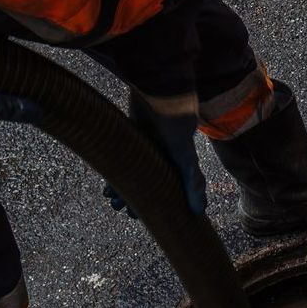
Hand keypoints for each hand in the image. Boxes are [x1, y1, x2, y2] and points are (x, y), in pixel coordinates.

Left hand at [103, 93, 207, 218]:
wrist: (160, 89)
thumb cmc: (176, 124)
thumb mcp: (186, 156)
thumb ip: (192, 182)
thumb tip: (200, 211)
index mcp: (176, 166)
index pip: (167, 192)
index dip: (155, 207)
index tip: (141, 218)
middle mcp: (162, 158)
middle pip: (147, 184)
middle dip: (134, 198)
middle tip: (120, 209)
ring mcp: (147, 147)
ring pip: (133, 173)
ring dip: (122, 186)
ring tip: (110, 199)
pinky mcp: (134, 135)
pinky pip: (123, 158)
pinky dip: (116, 169)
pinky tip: (107, 179)